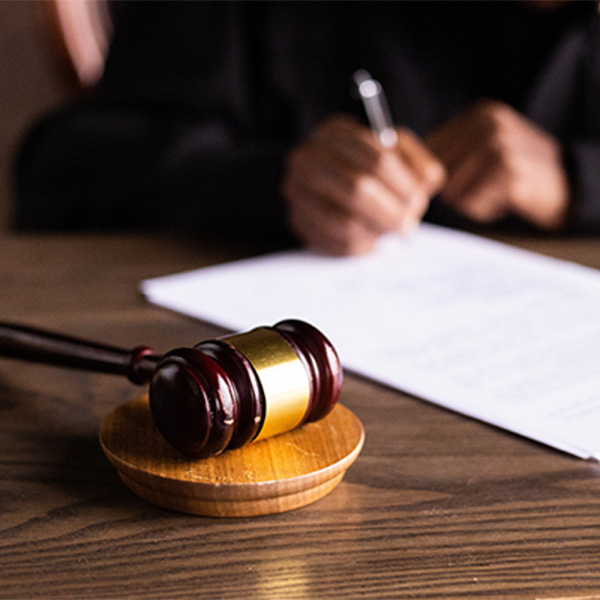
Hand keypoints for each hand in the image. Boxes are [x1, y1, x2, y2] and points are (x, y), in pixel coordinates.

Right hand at [282, 115, 445, 254]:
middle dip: (391, 213)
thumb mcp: (395, 152)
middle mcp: (307, 158)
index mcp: (334, 133)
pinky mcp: (297, 220)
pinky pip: (334, 243)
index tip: (418, 202)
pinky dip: (361, 246)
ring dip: (376, 232)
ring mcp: (297, 191)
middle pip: (358, 189)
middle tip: (408, 226)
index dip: (404, 186)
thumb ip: (415, 163)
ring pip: (344, 222)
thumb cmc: (367, 166)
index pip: (378, 160)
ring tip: (391, 233)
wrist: (324, 182)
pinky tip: (372, 241)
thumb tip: (424, 186)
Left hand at [427, 100, 569, 229]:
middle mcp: (489, 125)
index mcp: (480, 114)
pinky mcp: (509, 174)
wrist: (567, 185)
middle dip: (454, 189)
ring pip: (452, 191)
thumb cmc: (517, 171)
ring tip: (494, 192)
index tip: (455, 181)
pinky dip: (483, 211)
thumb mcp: (488, 146)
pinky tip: (504, 200)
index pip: (429, 149)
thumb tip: (408, 170)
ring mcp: (500, 147)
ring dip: (469, 202)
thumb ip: (452, 150)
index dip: (435, 174)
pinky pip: (471, 204)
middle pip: (438, 173)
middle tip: (484, 187)